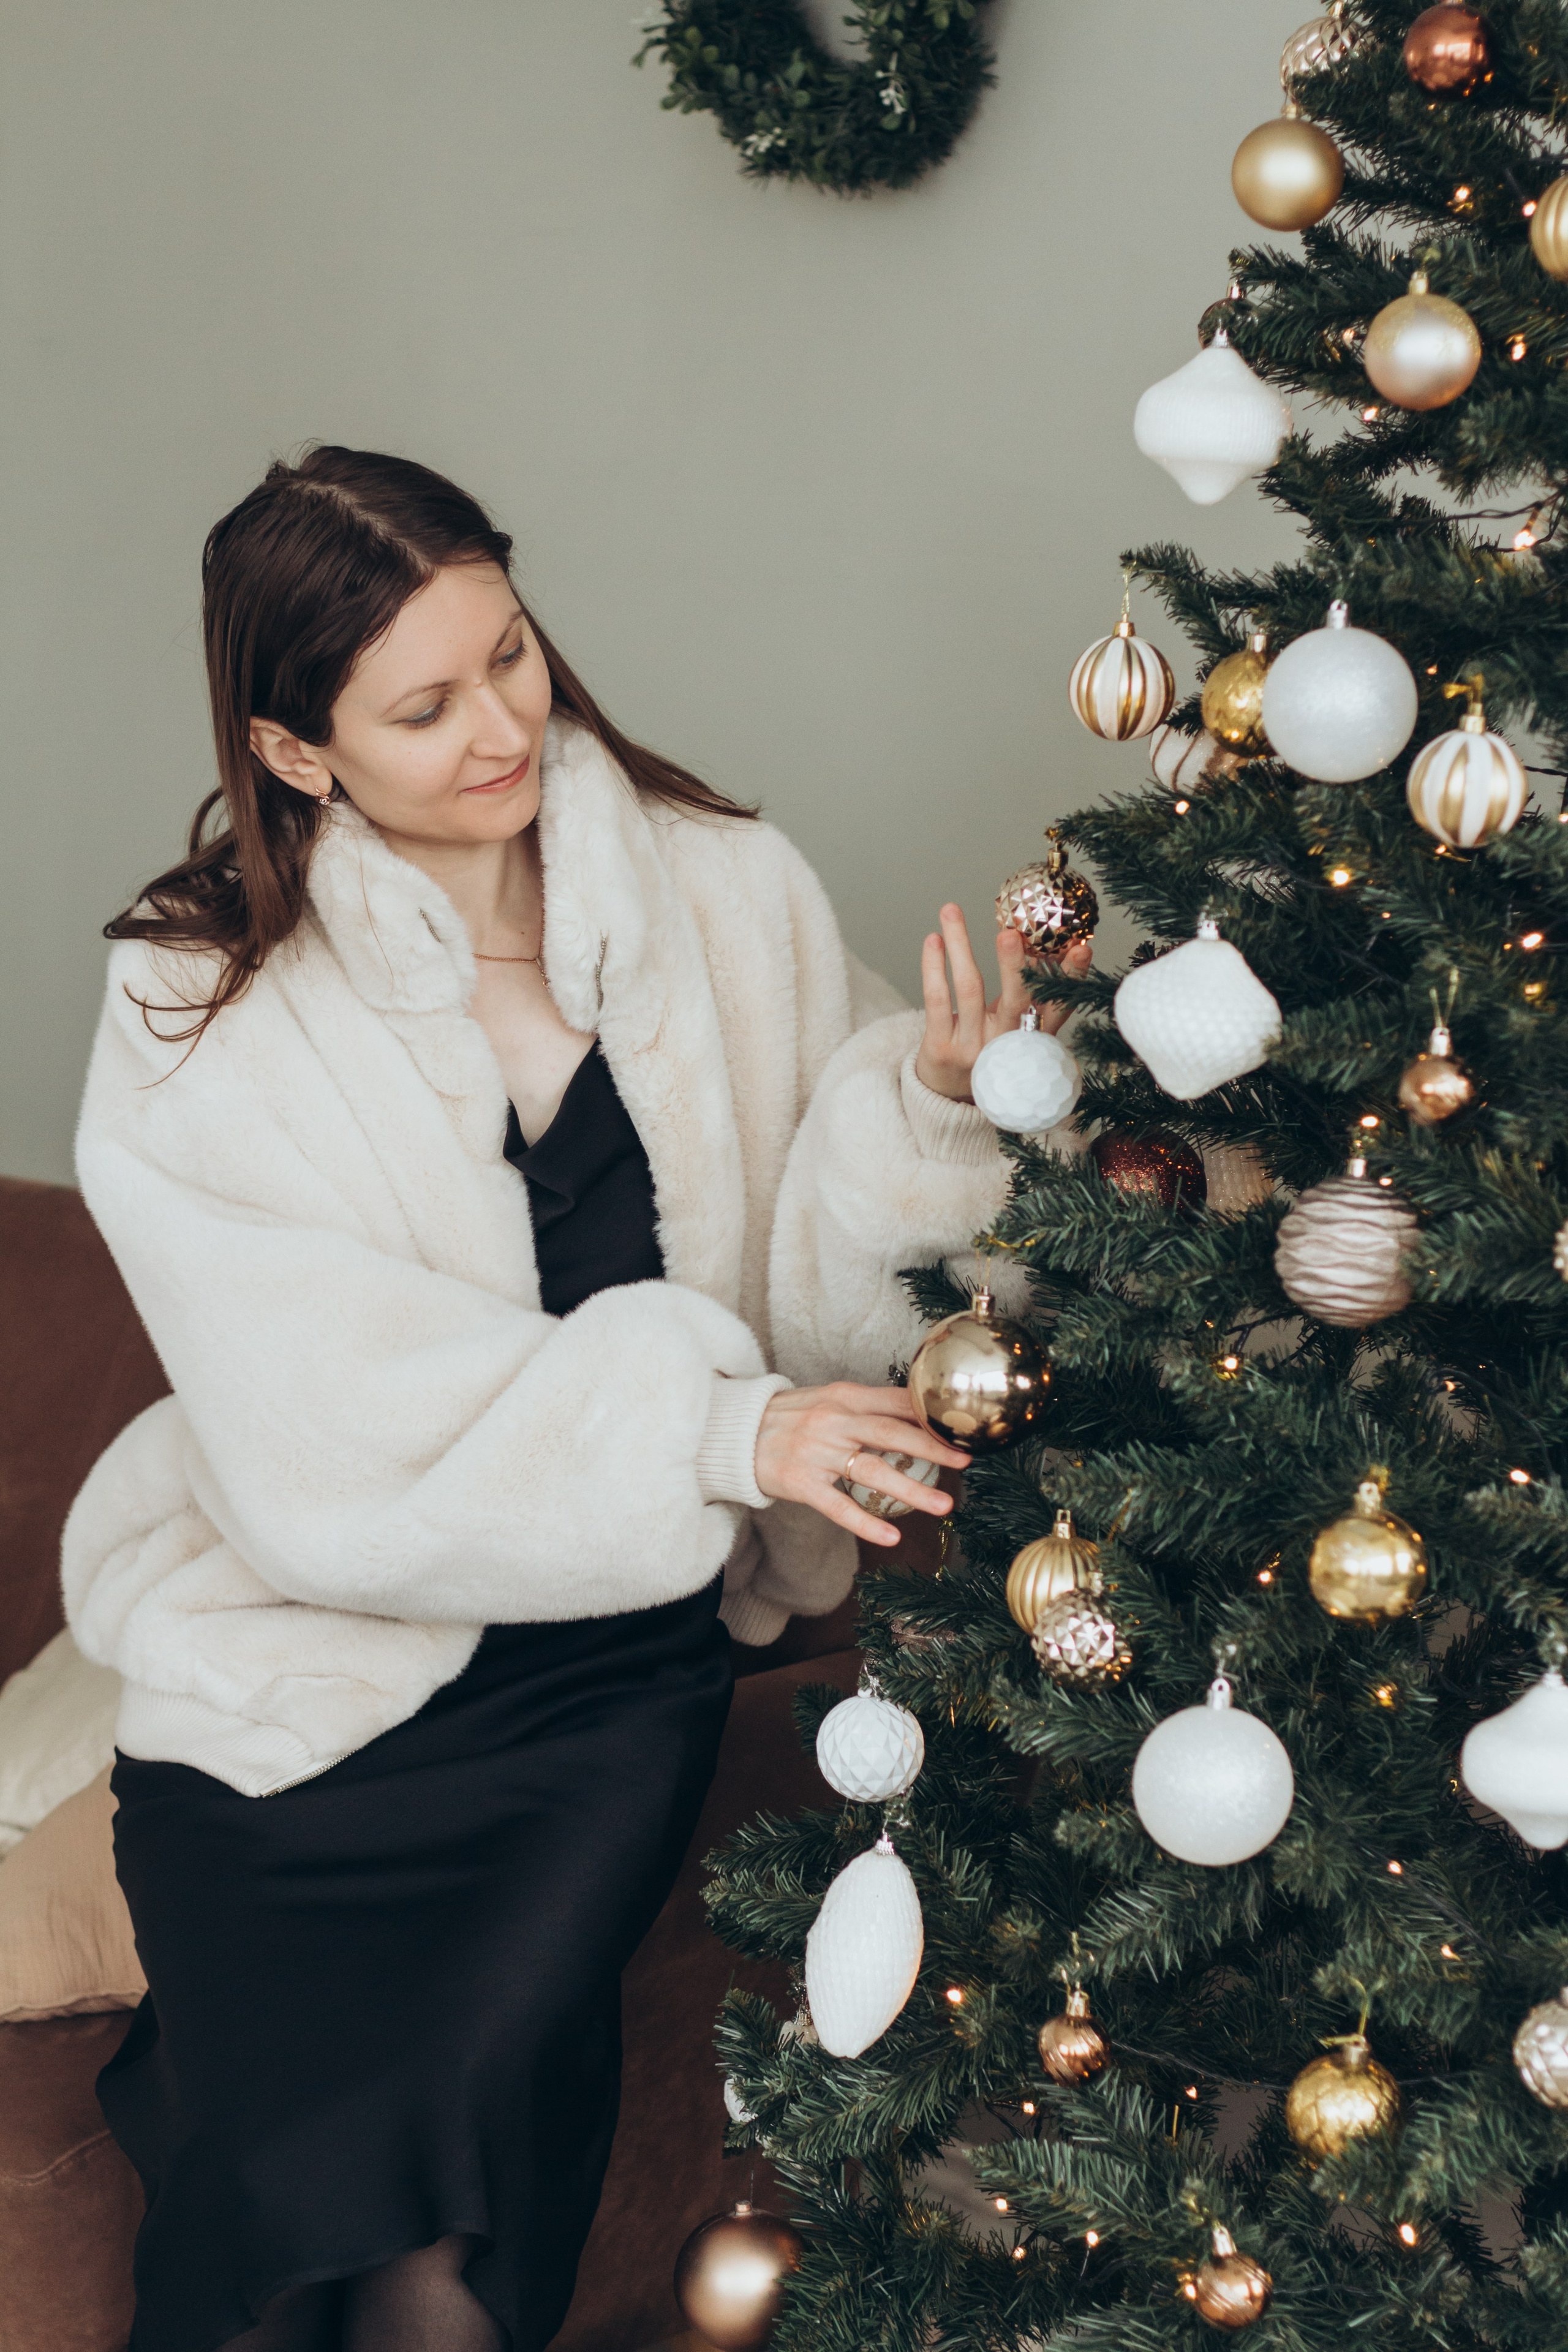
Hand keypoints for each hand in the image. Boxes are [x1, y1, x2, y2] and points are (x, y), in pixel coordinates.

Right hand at [753, 1382, 970, 1547]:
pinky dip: (865, 1523)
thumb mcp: (826, 1399)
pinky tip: (891, 1536)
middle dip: (932, 1449)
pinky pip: (838, 1506)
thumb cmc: (787, 1417)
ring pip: (871, 1472)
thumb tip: (914, 1411)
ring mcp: (815, 1453)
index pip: (894, 1403)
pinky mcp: (800, 1483)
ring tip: (943, 1506)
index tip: (962, 1427)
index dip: (930, 1416)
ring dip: (911, 1490)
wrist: (732, 1433)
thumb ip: (865, 1406)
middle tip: (965, 1462)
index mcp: (843, 1397)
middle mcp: (832, 1422)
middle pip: (890, 1434)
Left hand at [914, 904, 1091, 1104]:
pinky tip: (934, 940)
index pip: (1058, 1008)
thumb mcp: (1016, 1029)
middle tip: (1009, 933)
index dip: (1070, 979)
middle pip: (1015, 1001)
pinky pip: (936, 999)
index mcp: (1033, 1040)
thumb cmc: (988, 1049)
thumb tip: (1044, 941)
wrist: (948, 1096)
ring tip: (952, 910)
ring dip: (960, 945)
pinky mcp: (939, 1048)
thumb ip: (1031, 996)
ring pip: (969, 989)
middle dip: (1013, 964)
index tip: (1082, 948)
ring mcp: (971, 1049)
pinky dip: (933, 966)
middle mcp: (1006, 1046)